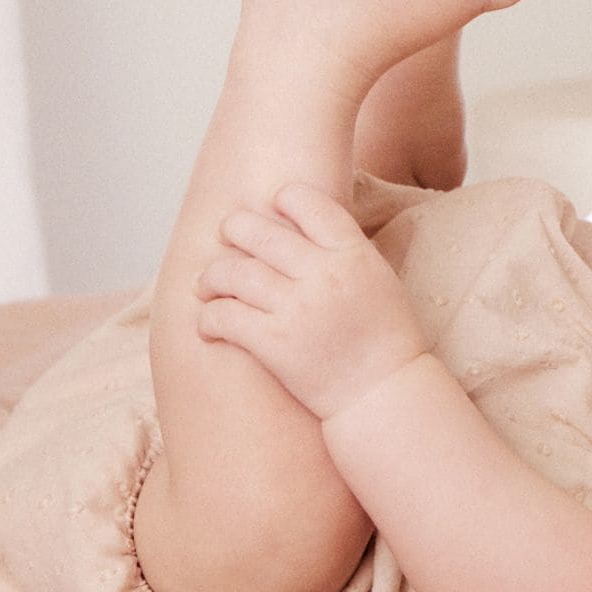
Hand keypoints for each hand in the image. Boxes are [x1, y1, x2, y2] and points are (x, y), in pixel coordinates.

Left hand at [194, 183, 430, 422]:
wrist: (384, 393)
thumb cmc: (384, 337)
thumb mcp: (377, 277)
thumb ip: (343, 249)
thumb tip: (303, 225)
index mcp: (353, 253)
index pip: (307, 202)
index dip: (283, 198)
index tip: (272, 207)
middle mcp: (323, 274)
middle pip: (259, 230)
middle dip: (234, 228)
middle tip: (226, 235)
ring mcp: (297, 308)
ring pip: (232, 272)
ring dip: (211, 275)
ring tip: (207, 283)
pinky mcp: (274, 344)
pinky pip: (224, 316)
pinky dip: (208, 316)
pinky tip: (209, 322)